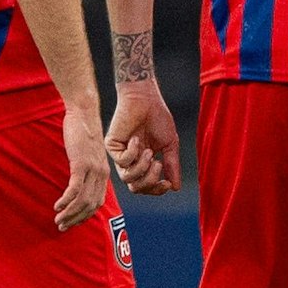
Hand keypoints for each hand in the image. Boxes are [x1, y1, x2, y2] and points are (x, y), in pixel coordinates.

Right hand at [54, 102, 111, 229]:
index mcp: (103, 174)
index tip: (72, 224)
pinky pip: (75, 188)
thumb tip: (74, 185)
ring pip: (83, 200)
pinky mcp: (82, 163)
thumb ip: (83, 171)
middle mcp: (101, 174)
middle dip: (76, 219)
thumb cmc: (82, 134)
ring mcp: (93, 169)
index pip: (96, 203)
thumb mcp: (86, 156)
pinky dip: (67, 200)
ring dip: (70, 213)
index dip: (84, 216)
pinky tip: (58, 206)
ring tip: (58, 220)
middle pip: (90, 205)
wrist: (83, 114)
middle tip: (62, 227)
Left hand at [106, 81, 180, 196]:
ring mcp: (120, 154)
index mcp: (144, 162)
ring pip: (127, 178)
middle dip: (149, 181)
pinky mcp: (112, 146)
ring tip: (150, 152)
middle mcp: (131, 161)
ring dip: (142, 167)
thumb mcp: (169, 145)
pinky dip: (133, 153)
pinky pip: (122, 161)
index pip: (147, 186)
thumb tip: (176, 187)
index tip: (168, 184)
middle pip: (135, 187)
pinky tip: (137, 139)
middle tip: (158, 165)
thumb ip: (172, 166)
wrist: (146, 98)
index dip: (157, 189)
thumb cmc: (158, 118)